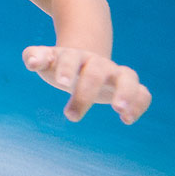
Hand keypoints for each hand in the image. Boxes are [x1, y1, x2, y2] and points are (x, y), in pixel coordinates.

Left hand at [23, 45, 151, 124]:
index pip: (71, 59)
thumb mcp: (46, 59)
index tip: (62, 84)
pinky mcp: (127, 87)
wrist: (83, 60)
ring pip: (128, 76)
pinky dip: (140, 103)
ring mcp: (115, 74)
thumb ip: (34, 56)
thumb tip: (32, 62)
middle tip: (70, 116)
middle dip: (85, 92)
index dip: (67, 69)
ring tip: (119, 111)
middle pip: (96, 72)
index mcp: (74, 55)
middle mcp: (97, 63)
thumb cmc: (59, 64)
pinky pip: (142, 92)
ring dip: (126, 92)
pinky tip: (128, 119)